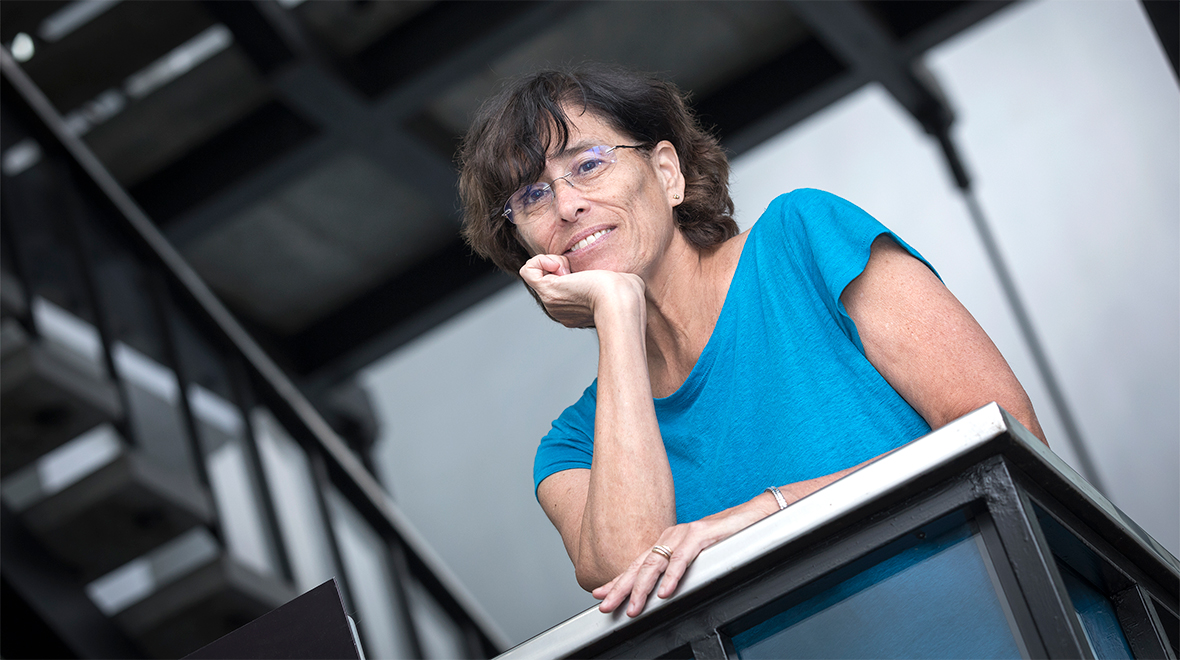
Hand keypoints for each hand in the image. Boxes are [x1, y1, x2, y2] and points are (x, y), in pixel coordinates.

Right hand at [519, 254, 644, 328]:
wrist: (621, 303)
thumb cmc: (628, 296)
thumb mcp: (621, 283)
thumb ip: (613, 278)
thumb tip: (613, 273)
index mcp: (577, 310)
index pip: (564, 286)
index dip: (572, 271)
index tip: (588, 273)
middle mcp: (561, 310)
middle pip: (550, 279)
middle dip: (561, 266)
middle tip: (578, 270)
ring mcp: (552, 303)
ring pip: (539, 274)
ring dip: (554, 262)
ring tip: (570, 267)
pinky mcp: (547, 292)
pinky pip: (528, 271)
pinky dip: (541, 260)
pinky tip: (559, 262)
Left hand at [591, 498, 775, 616]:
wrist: (755, 518)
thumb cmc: (728, 540)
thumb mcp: (696, 558)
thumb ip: (678, 571)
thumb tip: (663, 593)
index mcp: (668, 542)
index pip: (637, 564)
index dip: (618, 580)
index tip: (600, 594)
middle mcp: (671, 536)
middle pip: (640, 565)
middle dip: (621, 588)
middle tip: (607, 606)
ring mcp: (684, 534)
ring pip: (656, 564)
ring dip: (643, 588)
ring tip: (634, 606)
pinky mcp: (702, 535)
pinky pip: (682, 559)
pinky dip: (672, 577)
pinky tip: (665, 591)